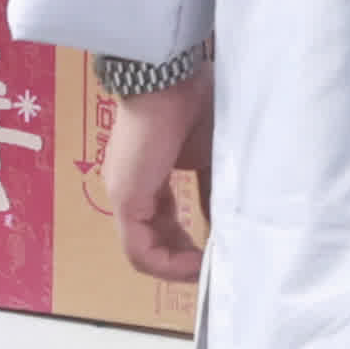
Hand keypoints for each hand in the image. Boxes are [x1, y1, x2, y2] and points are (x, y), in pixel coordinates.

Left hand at [104, 68, 211, 284]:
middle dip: (184, 261)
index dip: (186, 246)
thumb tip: (225, 229)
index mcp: (147, 176)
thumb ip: (212, 194)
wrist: (170, 77)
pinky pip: (139, 249)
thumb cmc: (193, 105)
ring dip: (177, 266)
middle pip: (152, 243)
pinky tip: (196, 264)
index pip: (161, 224)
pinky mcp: (125, 197)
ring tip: (206, 270)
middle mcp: (130, 188)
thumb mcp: (210, 159)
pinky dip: (168, 264)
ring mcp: (124, 194)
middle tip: (211, 269)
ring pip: (144, 251)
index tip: (213, 255)